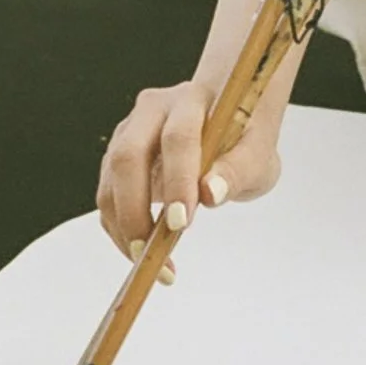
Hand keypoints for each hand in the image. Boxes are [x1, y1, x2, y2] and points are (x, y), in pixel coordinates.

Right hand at [96, 80, 281, 284]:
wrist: (228, 121)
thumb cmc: (244, 139)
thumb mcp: (257, 156)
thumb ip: (237, 172)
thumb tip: (210, 194)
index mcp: (193, 101)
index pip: (178, 137)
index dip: (177, 180)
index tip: (181, 223)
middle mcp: (154, 110)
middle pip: (128, 155)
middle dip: (134, 209)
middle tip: (151, 252)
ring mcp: (130, 131)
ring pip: (111, 178)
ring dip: (123, 225)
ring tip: (151, 263)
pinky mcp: (117, 155)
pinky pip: (108, 195)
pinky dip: (120, 229)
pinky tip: (144, 253)